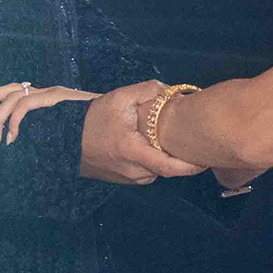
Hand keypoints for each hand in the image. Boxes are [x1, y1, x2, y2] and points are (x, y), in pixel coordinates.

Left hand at [0, 81, 95, 149]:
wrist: (118, 127)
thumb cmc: (93, 138)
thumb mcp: (61, 141)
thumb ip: (43, 143)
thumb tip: (21, 158)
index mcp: (42, 101)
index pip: (11, 95)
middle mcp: (43, 93)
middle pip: (6, 89)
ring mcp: (50, 94)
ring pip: (12, 97)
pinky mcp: (56, 98)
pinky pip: (26, 104)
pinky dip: (14, 120)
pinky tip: (11, 137)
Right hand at [81, 79, 203, 184]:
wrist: (65, 140)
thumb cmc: (93, 119)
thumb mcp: (119, 98)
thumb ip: (147, 91)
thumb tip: (170, 91)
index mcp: (133, 153)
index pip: (169, 166)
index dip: (190, 166)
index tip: (206, 159)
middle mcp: (133, 171)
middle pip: (167, 168)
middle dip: (180, 158)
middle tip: (192, 141)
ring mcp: (128, 179)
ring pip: (157, 170)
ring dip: (164, 158)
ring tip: (171, 141)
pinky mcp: (124, 181)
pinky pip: (146, 172)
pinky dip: (152, 160)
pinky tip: (152, 146)